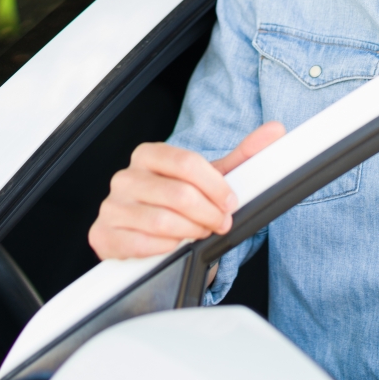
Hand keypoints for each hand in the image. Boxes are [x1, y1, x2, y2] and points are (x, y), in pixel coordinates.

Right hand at [88, 121, 285, 259]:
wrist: (152, 234)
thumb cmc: (182, 200)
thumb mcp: (212, 177)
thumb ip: (244, 155)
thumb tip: (276, 130)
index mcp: (149, 154)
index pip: (186, 163)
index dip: (215, 187)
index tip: (230, 202)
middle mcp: (125, 177)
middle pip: (177, 194)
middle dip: (208, 213)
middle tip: (219, 223)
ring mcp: (111, 206)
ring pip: (161, 221)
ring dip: (190, 232)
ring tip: (199, 234)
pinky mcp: (102, 235)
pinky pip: (140, 244)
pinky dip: (165, 249)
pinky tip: (174, 247)